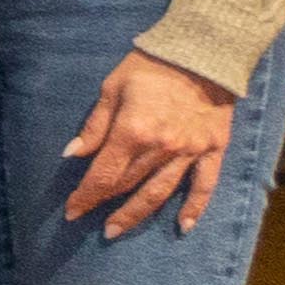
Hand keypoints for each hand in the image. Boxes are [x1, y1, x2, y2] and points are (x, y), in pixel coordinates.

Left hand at [57, 46, 241, 238]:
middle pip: (128, 185)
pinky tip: (183, 226)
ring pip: (160, 192)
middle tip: (91, 222)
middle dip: (105, 204)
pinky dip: (195, 208)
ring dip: (137, 215)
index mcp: (133, 131)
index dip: (85, 195)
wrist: (203, 52)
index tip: (71, 211)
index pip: (103, 174)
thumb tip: (71, 154)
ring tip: (117, 231)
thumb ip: (94, 126)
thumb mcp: (112, 88)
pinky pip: (205, 185)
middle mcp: (161, 148)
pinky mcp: (213, 149)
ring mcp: (190, 151)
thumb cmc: (150, 66)